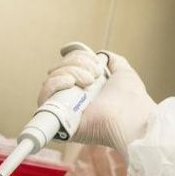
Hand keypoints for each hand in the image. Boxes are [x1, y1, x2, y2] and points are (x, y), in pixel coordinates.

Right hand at [39, 49, 156, 155]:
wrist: (130, 117)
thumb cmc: (131, 99)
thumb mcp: (123, 72)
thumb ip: (111, 61)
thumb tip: (100, 55)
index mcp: (86, 89)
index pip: (68, 66)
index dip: (77, 58)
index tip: (94, 63)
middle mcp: (73, 99)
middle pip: (57, 71)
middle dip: (74, 64)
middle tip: (93, 75)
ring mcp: (64, 109)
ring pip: (50, 81)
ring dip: (68, 72)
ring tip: (88, 82)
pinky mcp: (58, 120)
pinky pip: (43, 98)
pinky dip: (54, 84)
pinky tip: (70, 83)